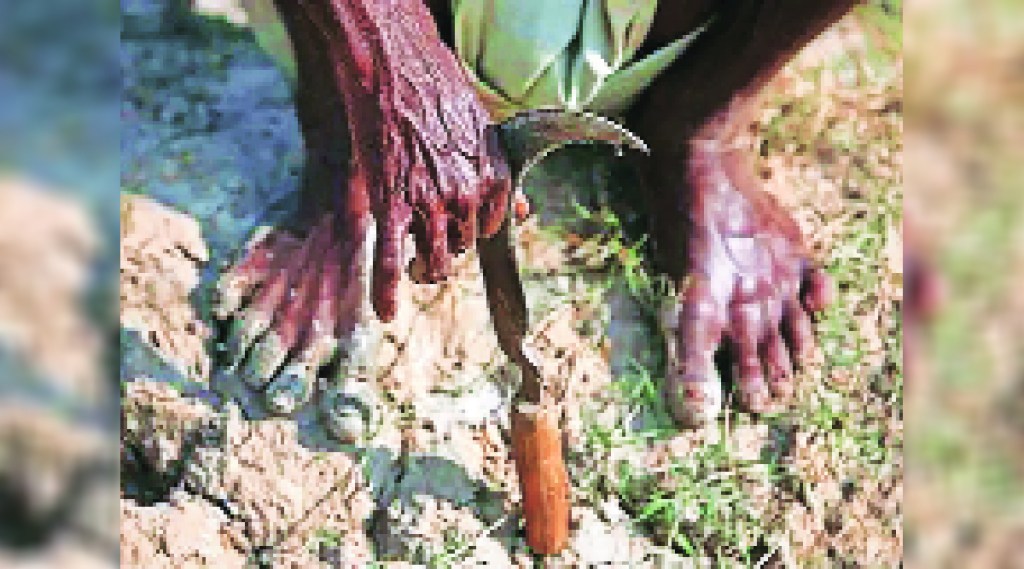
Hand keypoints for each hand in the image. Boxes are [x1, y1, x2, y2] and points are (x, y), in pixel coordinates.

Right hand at [305, 0, 510, 320]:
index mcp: (493, 179)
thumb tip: (526, 211)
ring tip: (416, 265)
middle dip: (445, 245)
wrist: (395, 65)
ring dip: (425, 269)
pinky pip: (391, 260)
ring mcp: (428, 204)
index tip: (454, 224)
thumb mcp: (484, 133)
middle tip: (428, 236)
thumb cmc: (439, 92)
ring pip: (435, 264)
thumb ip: (502, 179)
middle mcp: (466, 197)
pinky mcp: (390, 204)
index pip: (487, 232)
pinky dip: (387, 291)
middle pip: (460, 249)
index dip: (468, 231)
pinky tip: (385, 314)